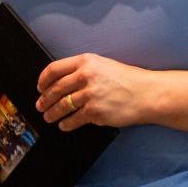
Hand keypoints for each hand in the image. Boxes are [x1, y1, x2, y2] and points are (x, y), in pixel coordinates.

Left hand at [36, 53, 153, 130]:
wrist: (147, 94)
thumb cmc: (129, 80)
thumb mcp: (104, 65)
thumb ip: (83, 70)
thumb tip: (61, 82)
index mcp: (86, 61)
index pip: (54, 69)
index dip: (43, 80)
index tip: (40, 87)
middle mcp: (86, 76)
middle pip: (55, 90)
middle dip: (44, 100)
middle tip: (40, 106)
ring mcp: (90, 95)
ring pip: (62, 106)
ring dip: (52, 114)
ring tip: (49, 117)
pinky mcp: (95, 112)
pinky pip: (73, 119)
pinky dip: (66, 124)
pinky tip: (64, 125)